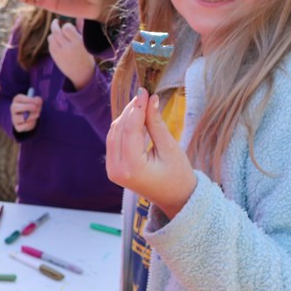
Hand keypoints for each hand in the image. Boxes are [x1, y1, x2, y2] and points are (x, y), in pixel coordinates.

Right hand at [10, 92, 42, 131]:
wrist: (30, 120)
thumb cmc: (33, 108)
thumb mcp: (36, 103)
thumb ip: (38, 101)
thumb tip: (39, 101)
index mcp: (17, 100)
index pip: (19, 98)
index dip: (28, 99)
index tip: (36, 101)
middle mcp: (14, 109)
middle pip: (15, 107)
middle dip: (26, 107)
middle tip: (35, 108)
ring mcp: (14, 118)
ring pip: (20, 118)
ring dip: (30, 117)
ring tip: (37, 115)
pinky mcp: (17, 127)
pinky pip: (24, 126)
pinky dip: (30, 124)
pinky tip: (33, 121)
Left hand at [47, 19, 95, 88]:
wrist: (82, 74)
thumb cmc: (86, 56)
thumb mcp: (87, 43)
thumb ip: (82, 29)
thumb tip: (79, 16)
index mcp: (78, 43)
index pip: (66, 28)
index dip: (66, 25)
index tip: (68, 25)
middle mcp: (68, 48)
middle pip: (56, 31)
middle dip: (55, 24)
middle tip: (56, 21)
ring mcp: (60, 53)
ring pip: (51, 37)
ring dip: (53, 33)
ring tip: (58, 33)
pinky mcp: (55, 58)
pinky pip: (50, 45)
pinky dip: (52, 41)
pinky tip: (56, 41)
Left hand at [106, 89, 196, 216]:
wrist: (176, 199)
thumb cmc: (178, 176)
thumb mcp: (170, 149)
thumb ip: (157, 124)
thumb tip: (151, 99)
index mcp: (132, 168)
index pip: (130, 130)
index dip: (137, 108)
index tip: (144, 91)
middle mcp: (116, 170)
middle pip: (119, 130)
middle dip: (131, 110)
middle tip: (145, 95)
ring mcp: (112, 170)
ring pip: (114, 133)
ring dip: (126, 117)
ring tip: (142, 104)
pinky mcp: (112, 168)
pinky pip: (114, 141)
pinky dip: (123, 128)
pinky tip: (136, 118)